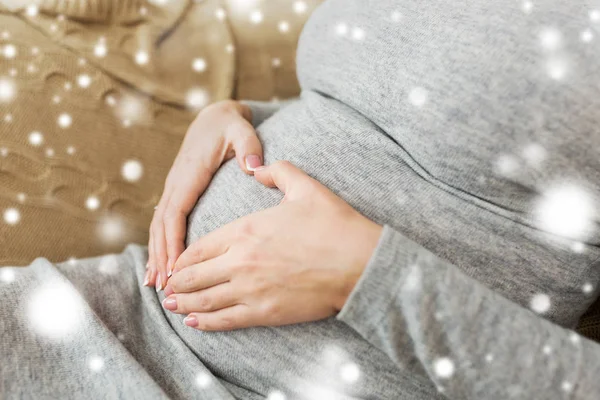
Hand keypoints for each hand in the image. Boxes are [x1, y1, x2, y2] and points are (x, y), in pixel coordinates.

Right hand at [145, 100, 262, 290]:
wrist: (214, 117)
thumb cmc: (230, 127)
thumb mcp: (241, 131)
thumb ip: (248, 147)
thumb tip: (254, 167)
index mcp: (190, 174)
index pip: (176, 213)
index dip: (174, 241)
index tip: (177, 268)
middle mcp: (177, 184)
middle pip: (162, 226)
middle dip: (162, 256)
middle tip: (165, 287)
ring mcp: (174, 189)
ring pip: (159, 227)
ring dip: (156, 254)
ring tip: (155, 284)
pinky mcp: (178, 193)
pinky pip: (164, 223)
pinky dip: (160, 245)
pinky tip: (161, 265)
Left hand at [162, 161, 382, 330]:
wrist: (359, 263)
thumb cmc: (334, 224)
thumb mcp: (306, 187)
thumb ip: (277, 172)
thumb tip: (256, 167)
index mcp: (245, 230)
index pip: (199, 247)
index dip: (182, 258)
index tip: (176, 263)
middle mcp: (240, 261)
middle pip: (194, 276)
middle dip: (177, 283)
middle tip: (167, 287)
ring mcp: (251, 290)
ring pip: (204, 300)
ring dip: (184, 303)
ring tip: (172, 305)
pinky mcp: (265, 313)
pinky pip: (225, 320)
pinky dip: (205, 322)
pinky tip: (193, 322)